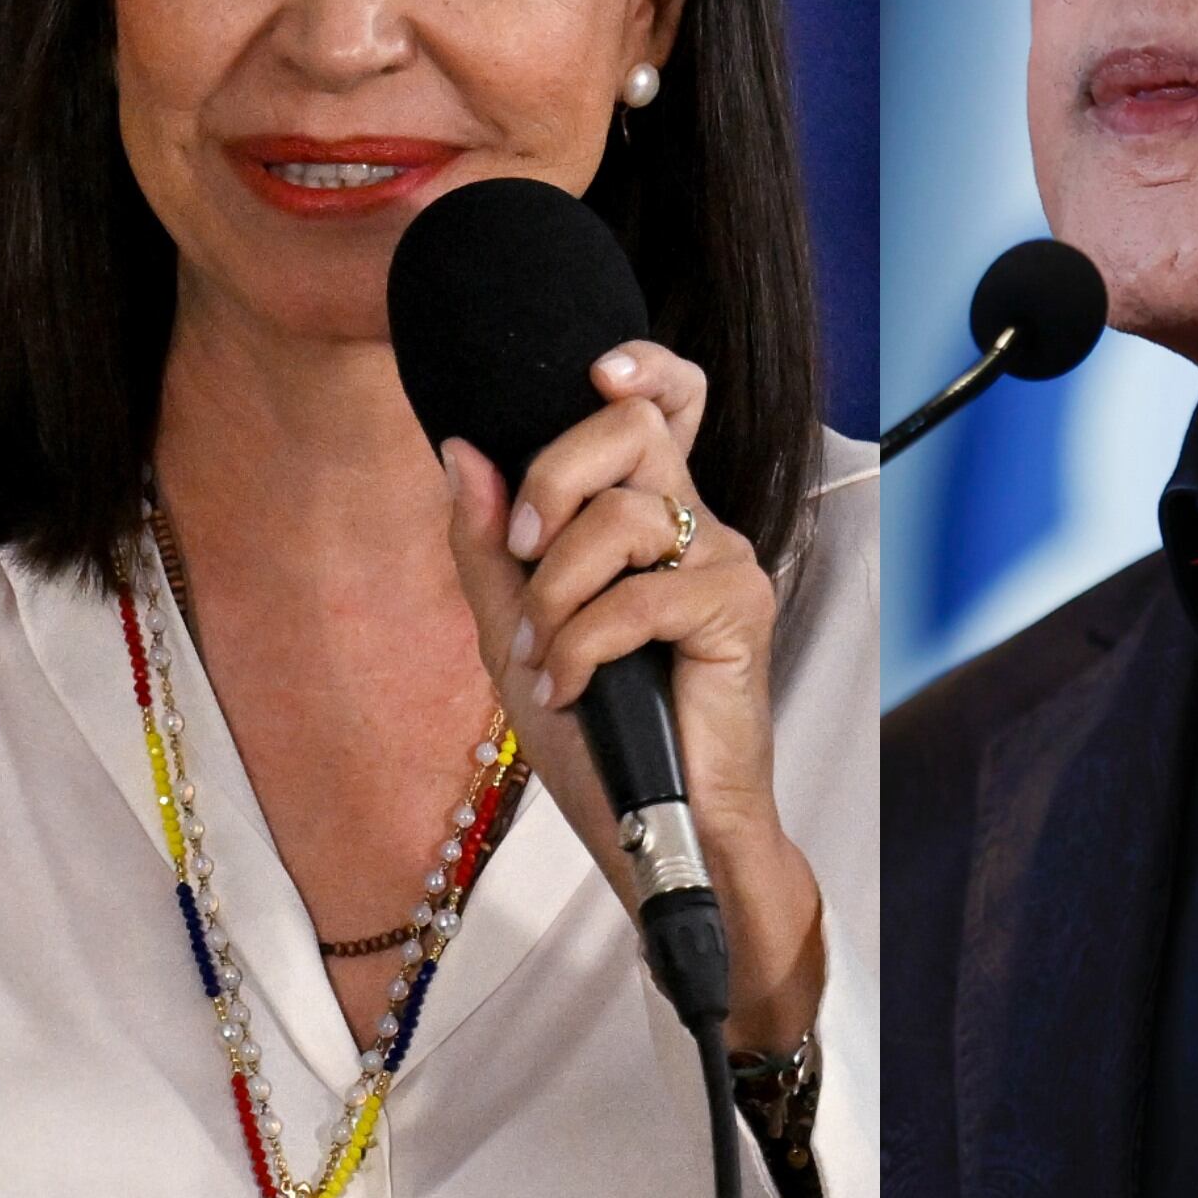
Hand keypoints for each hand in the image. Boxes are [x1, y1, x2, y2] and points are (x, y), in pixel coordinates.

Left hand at [438, 341, 825, 1056]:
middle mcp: (695, 526)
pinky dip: (583, 645)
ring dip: (555, 591)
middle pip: (634, 428)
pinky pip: (640, 595)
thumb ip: (485, 545)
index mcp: (649, 519)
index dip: (641, 367)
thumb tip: (461, 449)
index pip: (668, 404)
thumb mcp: (516, 635)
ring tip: (543, 655)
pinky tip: (573, 687)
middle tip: (519, 552)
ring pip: (624, 514)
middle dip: (551, 478)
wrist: (658, 830)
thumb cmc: (601, 739)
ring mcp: (722, 565)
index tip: (595, 373)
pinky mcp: (737, 613)